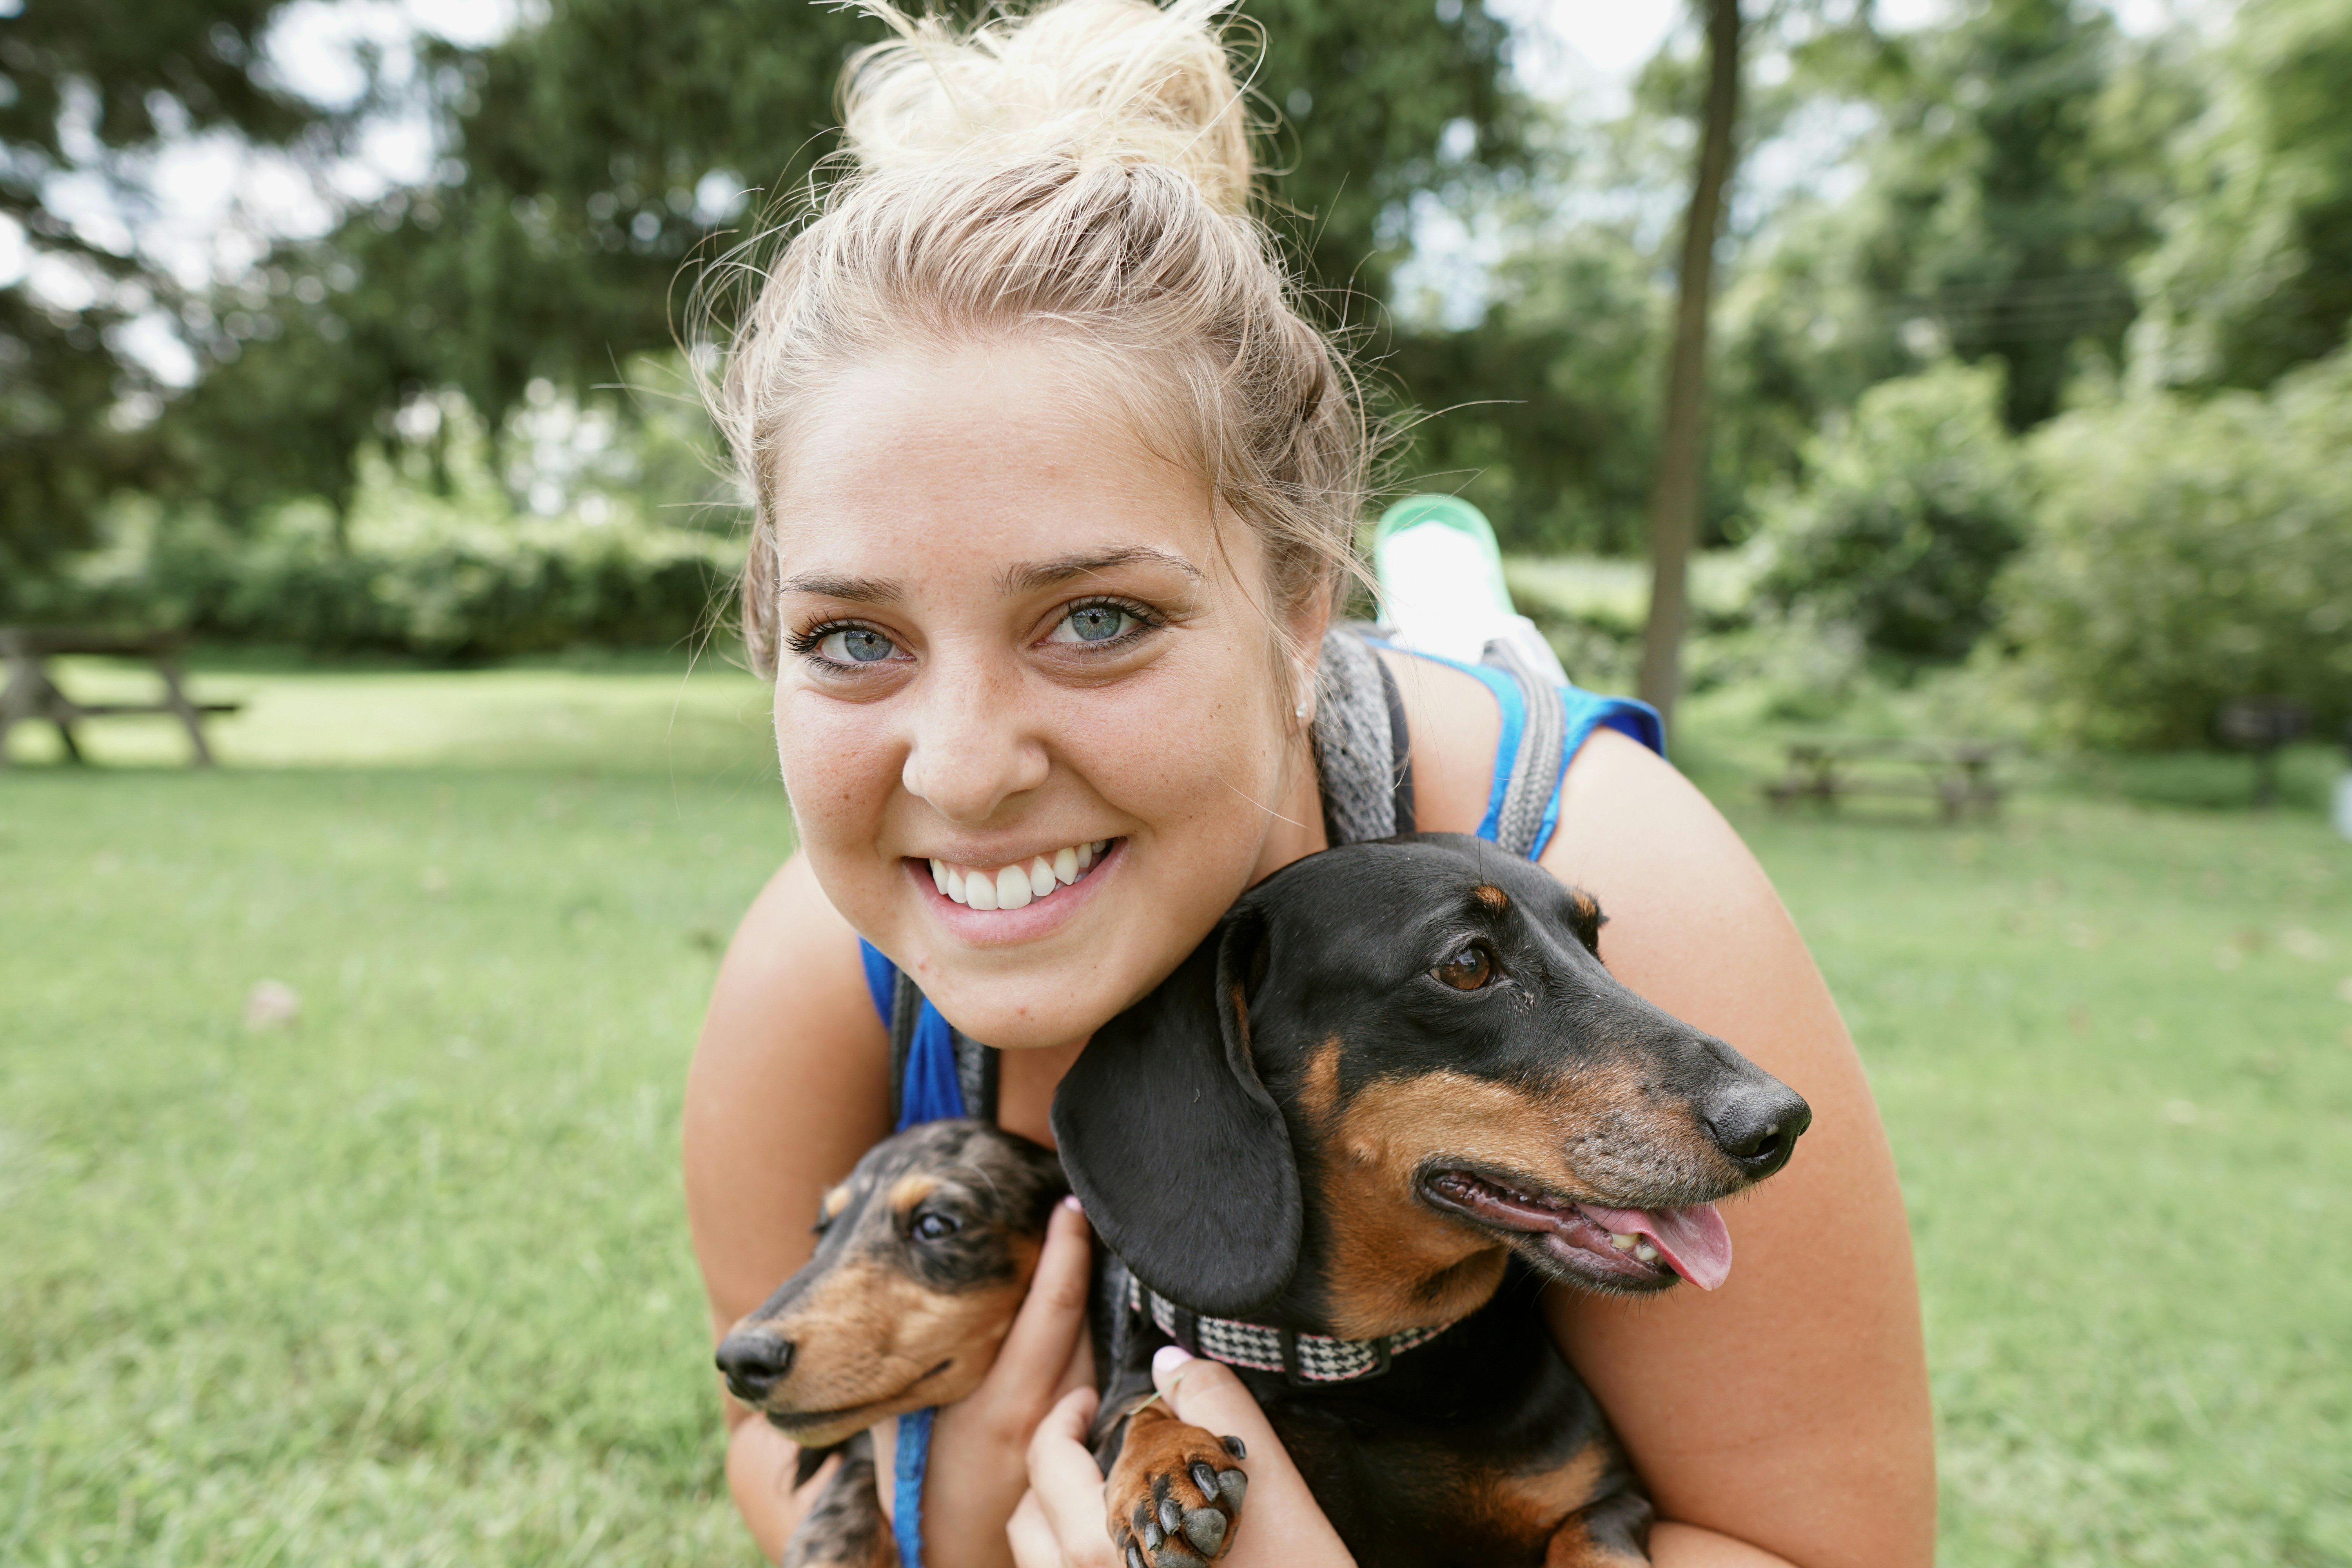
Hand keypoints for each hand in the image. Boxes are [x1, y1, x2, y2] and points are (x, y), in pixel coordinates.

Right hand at [880, 1194, 1095, 1567]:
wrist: (957, 1559)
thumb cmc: (919, 1488)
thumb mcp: (895, 1427)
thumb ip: (900, 1372)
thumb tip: (877, 1303)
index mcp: (999, 1407)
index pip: (1051, 1311)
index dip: (1065, 1254)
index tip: (1068, 1209)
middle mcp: (1046, 1418)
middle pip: (1085, 1323)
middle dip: (1086, 1264)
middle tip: (1079, 1216)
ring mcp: (1073, 1436)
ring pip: (1096, 1350)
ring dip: (1093, 1305)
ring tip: (1080, 1256)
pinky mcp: (1090, 1450)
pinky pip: (1100, 1381)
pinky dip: (1093, 1348)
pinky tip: (1089, 1323)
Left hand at [1010, 1346, 1354, 1567]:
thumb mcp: (1267, 1484)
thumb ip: (1213, 1404)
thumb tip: (1169, 1363)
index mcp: (1107, 1546)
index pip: (1048, 1461)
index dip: (1066, 1417)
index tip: (1090, 1400)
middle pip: (1028, 1517)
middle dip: (1054, 1466)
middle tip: (1093, 1440)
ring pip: (1038, 1564)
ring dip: (1054, 1520)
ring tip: (1102, 1495)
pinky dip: (1072, 1564)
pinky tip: (1125, 1547)